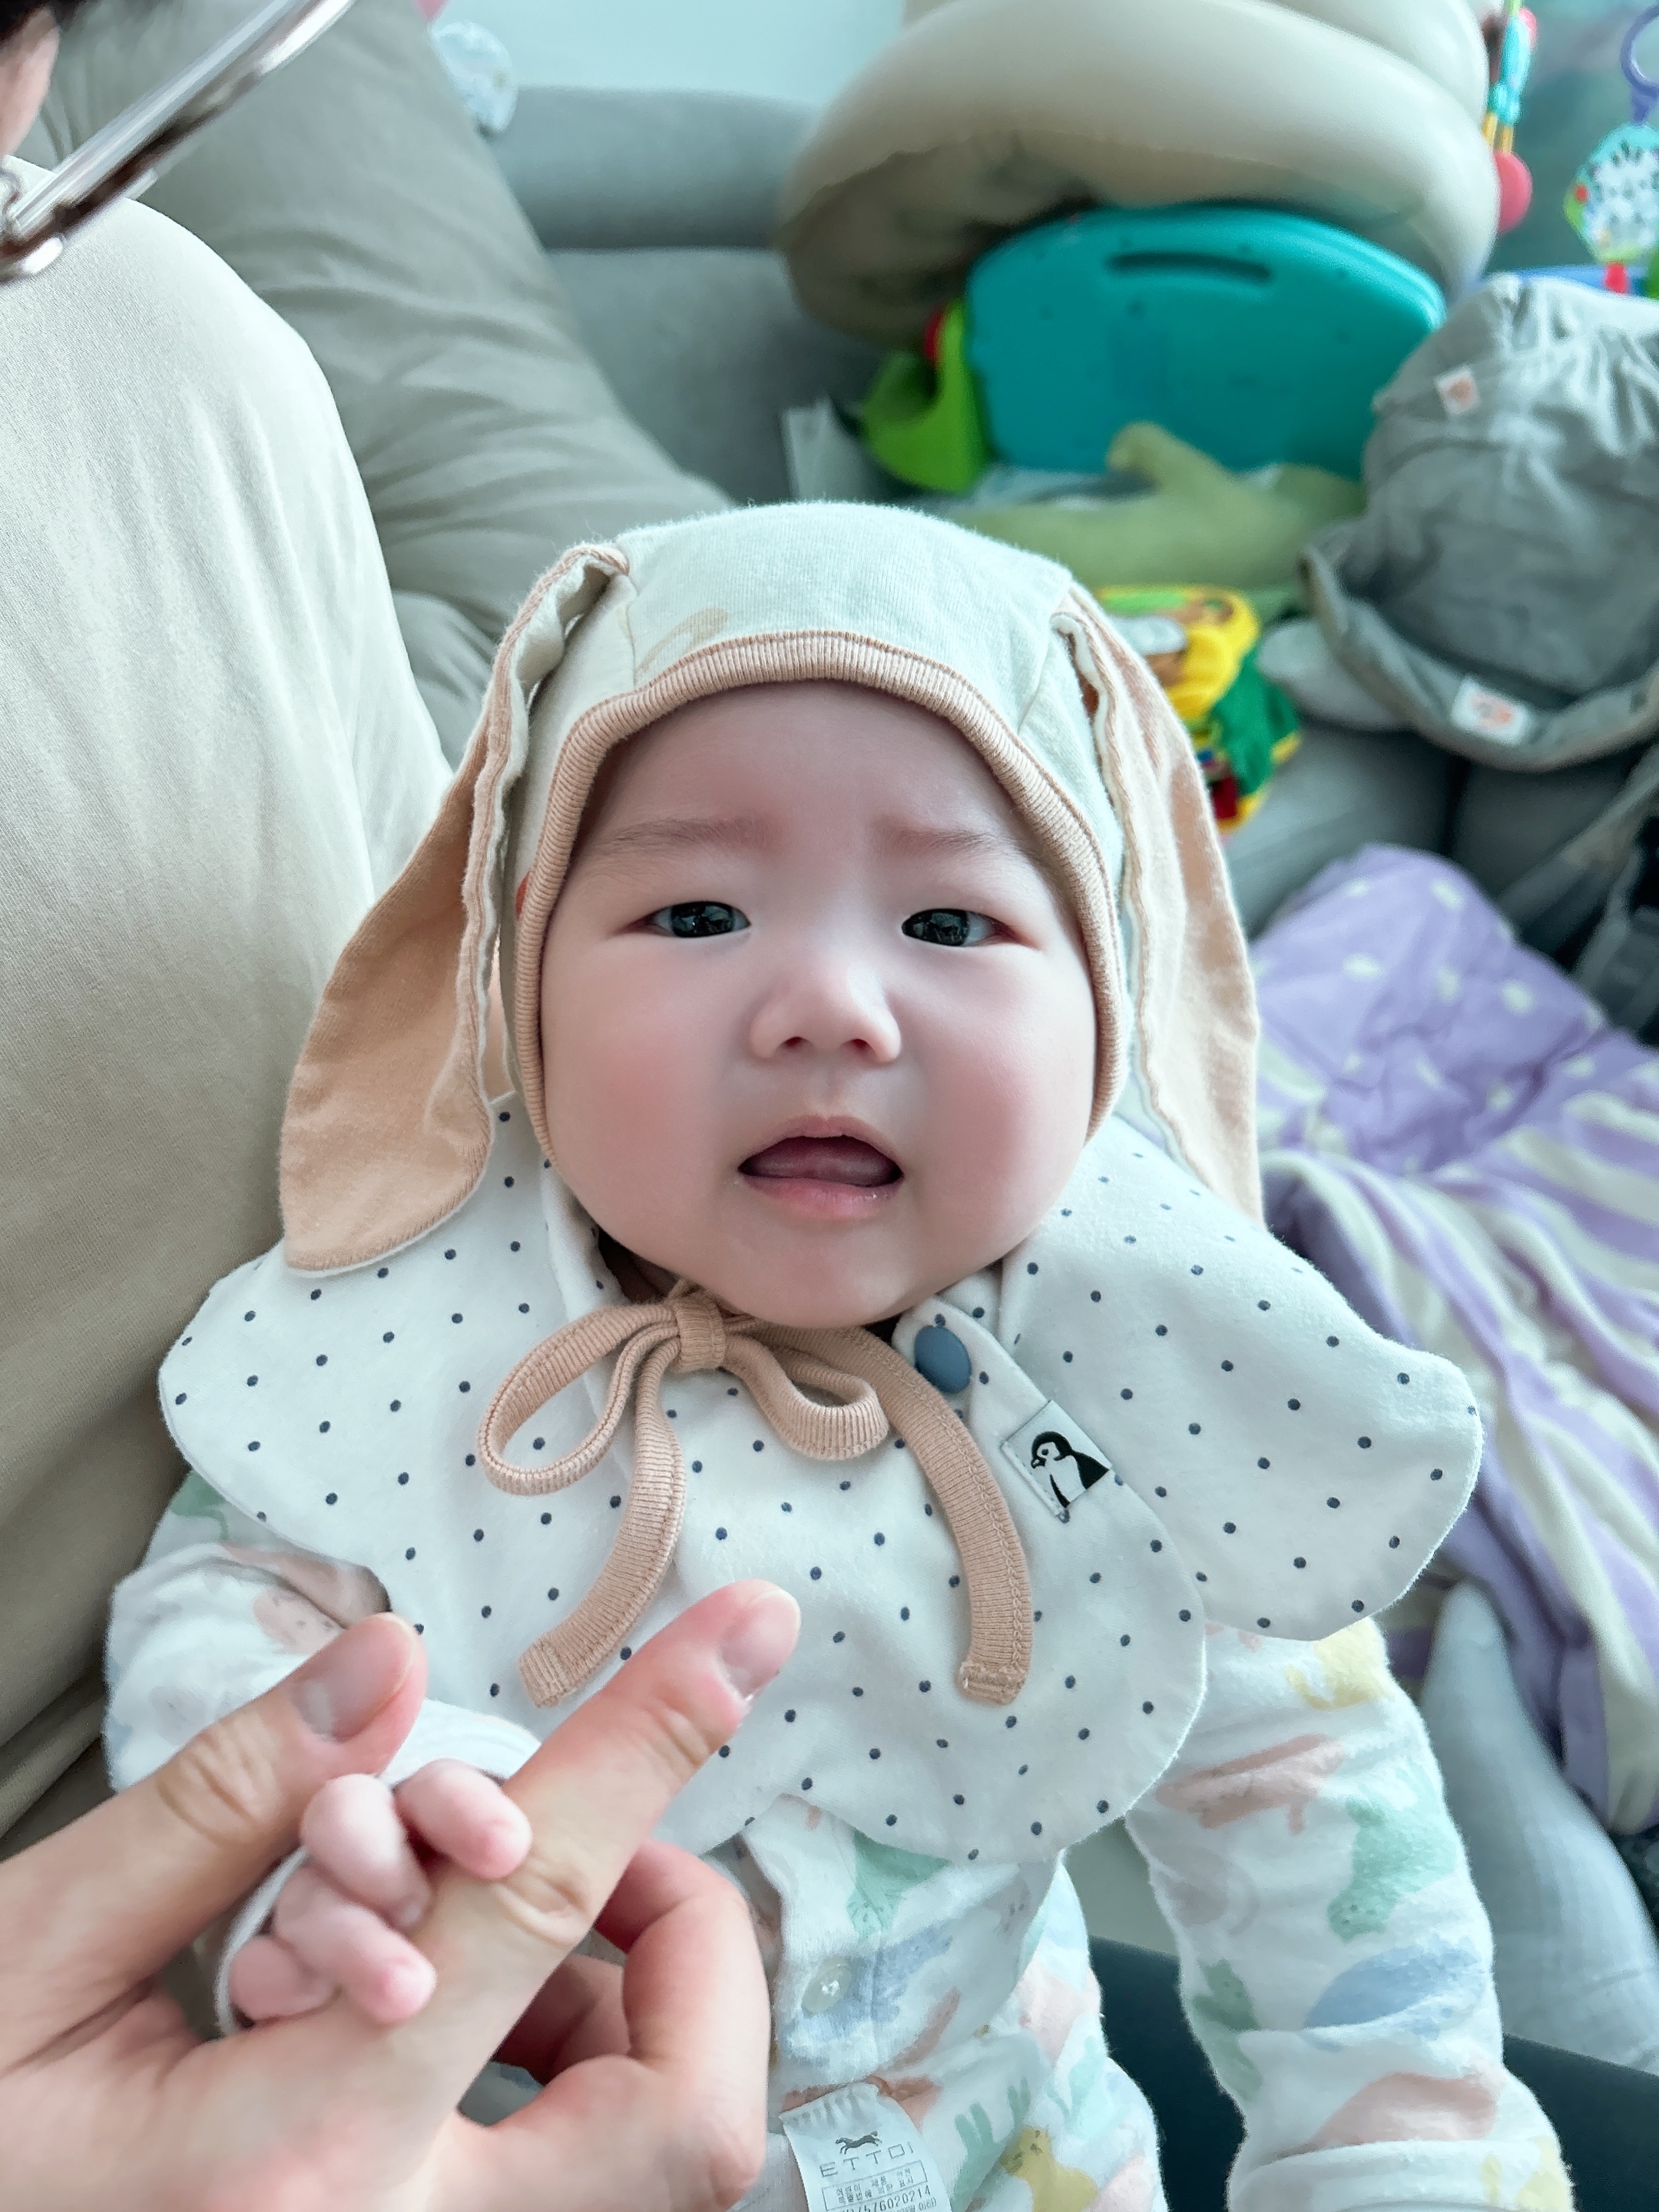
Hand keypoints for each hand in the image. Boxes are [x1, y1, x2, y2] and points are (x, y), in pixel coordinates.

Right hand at [0, 1579, 798, 2211]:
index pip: (528, 1902)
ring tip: (481, 1932)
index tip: (750, 1625)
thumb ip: (225, 1802)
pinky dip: (573, 2087)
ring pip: (659, 2168)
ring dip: (624, 2014)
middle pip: (684, 2119)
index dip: (650, 1738)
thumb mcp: (27, 1955)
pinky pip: (585, 2202)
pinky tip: (444, 2023)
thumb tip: (393, 1662)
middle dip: (679, 1943)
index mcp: (291, 2163)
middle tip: (573, 1853)